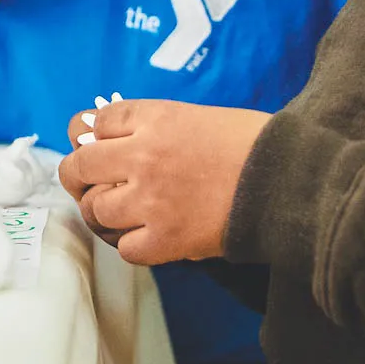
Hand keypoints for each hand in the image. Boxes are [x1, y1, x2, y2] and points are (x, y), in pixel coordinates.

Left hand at [59, 98, 272, 265]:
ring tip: (122, 209)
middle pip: (80, 167)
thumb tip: (106, 137)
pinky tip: (146, 233)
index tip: (100, 145)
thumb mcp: (192, 116)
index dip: (93, 135)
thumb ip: (148, 125)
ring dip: (104, 210)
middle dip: (79, 175)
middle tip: (89, 182)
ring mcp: (150, 200)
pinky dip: (131, 242)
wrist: (285, 180)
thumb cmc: (247, 142)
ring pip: (96, 209)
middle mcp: (142, 156)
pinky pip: (124, 247)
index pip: (96, 123)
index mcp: (152, 119)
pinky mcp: (165, 239)